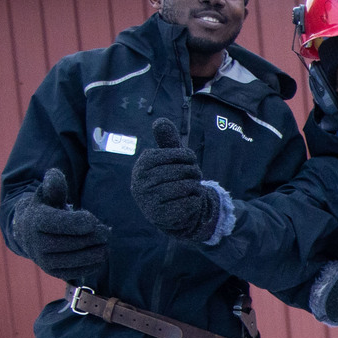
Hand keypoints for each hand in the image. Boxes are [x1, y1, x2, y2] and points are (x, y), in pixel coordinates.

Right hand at [13, 168, 109, 282]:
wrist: (30, 232)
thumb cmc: (46, 208)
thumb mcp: (47, 192)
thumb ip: (54, 183)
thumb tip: (55, 176)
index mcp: (35, 221)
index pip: (59, 223)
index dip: (80, 222)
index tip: (93, 220)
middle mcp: (36, 244)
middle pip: (73, 242)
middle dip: (95, 236)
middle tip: (106, 231)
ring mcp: (45, 261)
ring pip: (78, 258)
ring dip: (98, 250)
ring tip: (106, 242)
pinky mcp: (55, 273)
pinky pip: (79, 271)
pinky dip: (94, 263)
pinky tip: (101, 253)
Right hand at [130, 118, 217, 239]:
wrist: (165, 209)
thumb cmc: (168, 178)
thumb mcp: (167, 159)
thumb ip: (166, 140)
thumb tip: (160, 121)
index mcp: (143, 163)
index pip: (176, 154)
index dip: (189, 157)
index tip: (191, 159)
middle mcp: (141, 181)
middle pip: (183, 172)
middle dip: (194, 172)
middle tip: (195, 175)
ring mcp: (148, 200)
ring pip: (186, 187)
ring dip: (195, 187)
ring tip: (192, 187)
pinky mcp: (160, 216)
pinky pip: (190, 203)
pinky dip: (196, 201)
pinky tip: (190, 201)